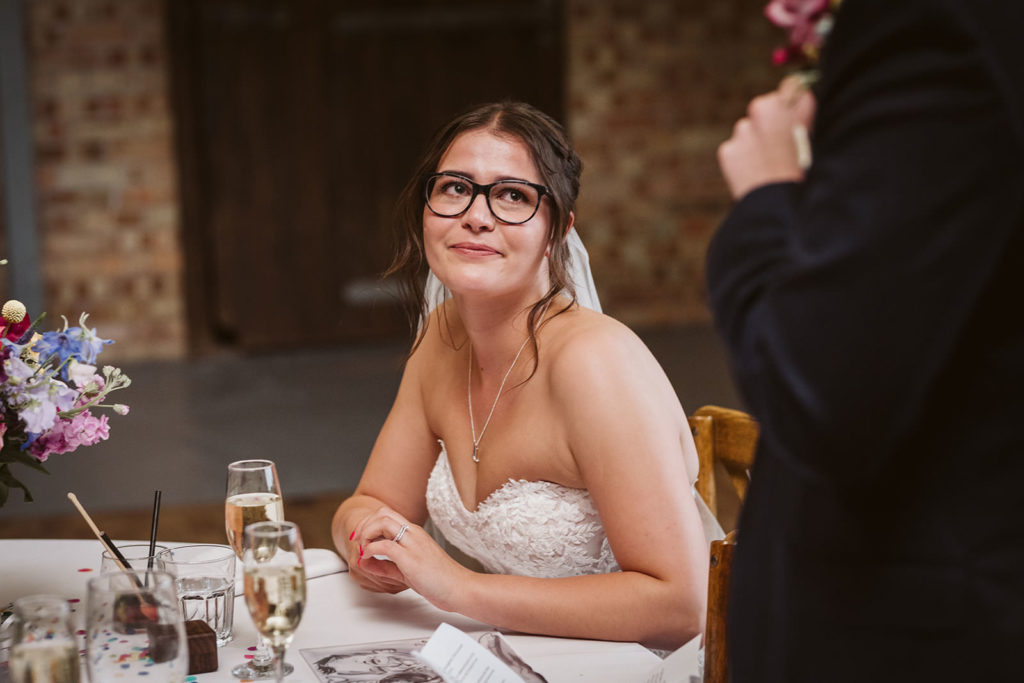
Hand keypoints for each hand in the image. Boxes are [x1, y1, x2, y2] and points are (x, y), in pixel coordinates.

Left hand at [350, 508, 471, 612]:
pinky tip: (369, 559)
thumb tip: (366, 563)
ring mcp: (413, 544)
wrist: (460, 588)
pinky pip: (385, 545)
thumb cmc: (440, 580)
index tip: (361, 538)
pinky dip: (371, 550)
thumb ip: (387, 566)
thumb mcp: (408, 570)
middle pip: (383, 513)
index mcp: (415, 534)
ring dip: (367, 533)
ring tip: (364, 549)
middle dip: (365, 525)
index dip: (369, 523)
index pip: (388, 515)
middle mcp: (414, 534)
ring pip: (383, 522)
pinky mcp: (411, 558)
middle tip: (358, 541)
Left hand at [718, 75, 816, 198]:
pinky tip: (757, 175)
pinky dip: (743, 160)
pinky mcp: (728, 150)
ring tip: (771, 166)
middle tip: (782, 147)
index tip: (795, 118)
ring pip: (748, 130)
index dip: (794, 105)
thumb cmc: (809, 173)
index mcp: (793, 100)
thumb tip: (800, 107)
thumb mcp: (818, 139)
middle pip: (765, 108)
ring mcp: (743, 129)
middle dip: (771, 123)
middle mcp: (764, 108)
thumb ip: (806, 117)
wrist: (783, 206)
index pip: (792, 88)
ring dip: (756, 142)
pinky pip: (735, 150)